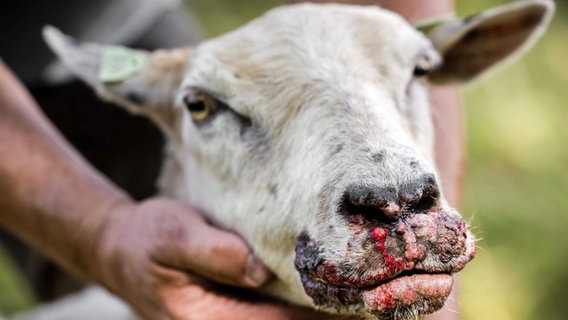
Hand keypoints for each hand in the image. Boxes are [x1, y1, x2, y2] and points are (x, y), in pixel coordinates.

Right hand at [93, 197, 333, 319]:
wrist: (121, 249)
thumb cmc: (146, 239)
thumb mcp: (175, 234)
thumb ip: (215, 252)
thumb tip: (260, 271)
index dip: (316, 312)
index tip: (351, 294)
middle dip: (317, 311)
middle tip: (361, 295)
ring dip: (308, 308)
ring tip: (347, 290)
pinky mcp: (230, 312)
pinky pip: (267, 313)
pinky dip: (293, 303)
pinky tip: (314, 286)